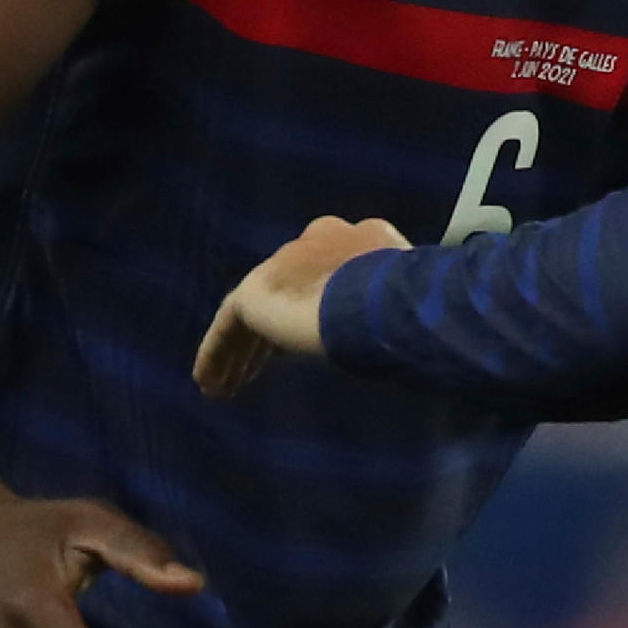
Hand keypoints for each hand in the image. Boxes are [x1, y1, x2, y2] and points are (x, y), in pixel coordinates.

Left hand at [194, 215, 409, 399]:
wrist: (388, 301)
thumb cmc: (418, 310)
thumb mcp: (413, 309)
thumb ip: (399, 314)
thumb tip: (418, 343)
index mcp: (359, 239)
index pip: (325, 274)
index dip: (313, 309)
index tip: (302, 346)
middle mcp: (317, 242)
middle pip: (284, 291)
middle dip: (268, 337)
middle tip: (254, 372)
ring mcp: (284, 263)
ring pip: (254, 313)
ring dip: (239, 353)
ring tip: (225, 388)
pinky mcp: (258, 290)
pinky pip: (229, 325)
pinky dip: (216, 353)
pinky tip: (209, 383)